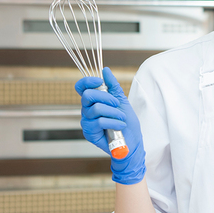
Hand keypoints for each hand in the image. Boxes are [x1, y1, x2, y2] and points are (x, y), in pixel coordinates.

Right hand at [76, 67, 145, 184]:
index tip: (99, 81)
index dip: (87, 81)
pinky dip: (113, 122)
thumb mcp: (122, 100)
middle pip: (87, 95)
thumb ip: (113, 86)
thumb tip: (105, 70)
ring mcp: (87, 121)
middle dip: (106, 97)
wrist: (132, 142)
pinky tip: (120, 126)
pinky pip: (100, 122)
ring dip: (113, 112)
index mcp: (93, 101)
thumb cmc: (126, 122)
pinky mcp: (89, 133)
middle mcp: (87, 110)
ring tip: (122, 118)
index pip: (81, 87)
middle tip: (117, 104)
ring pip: (96, 109)